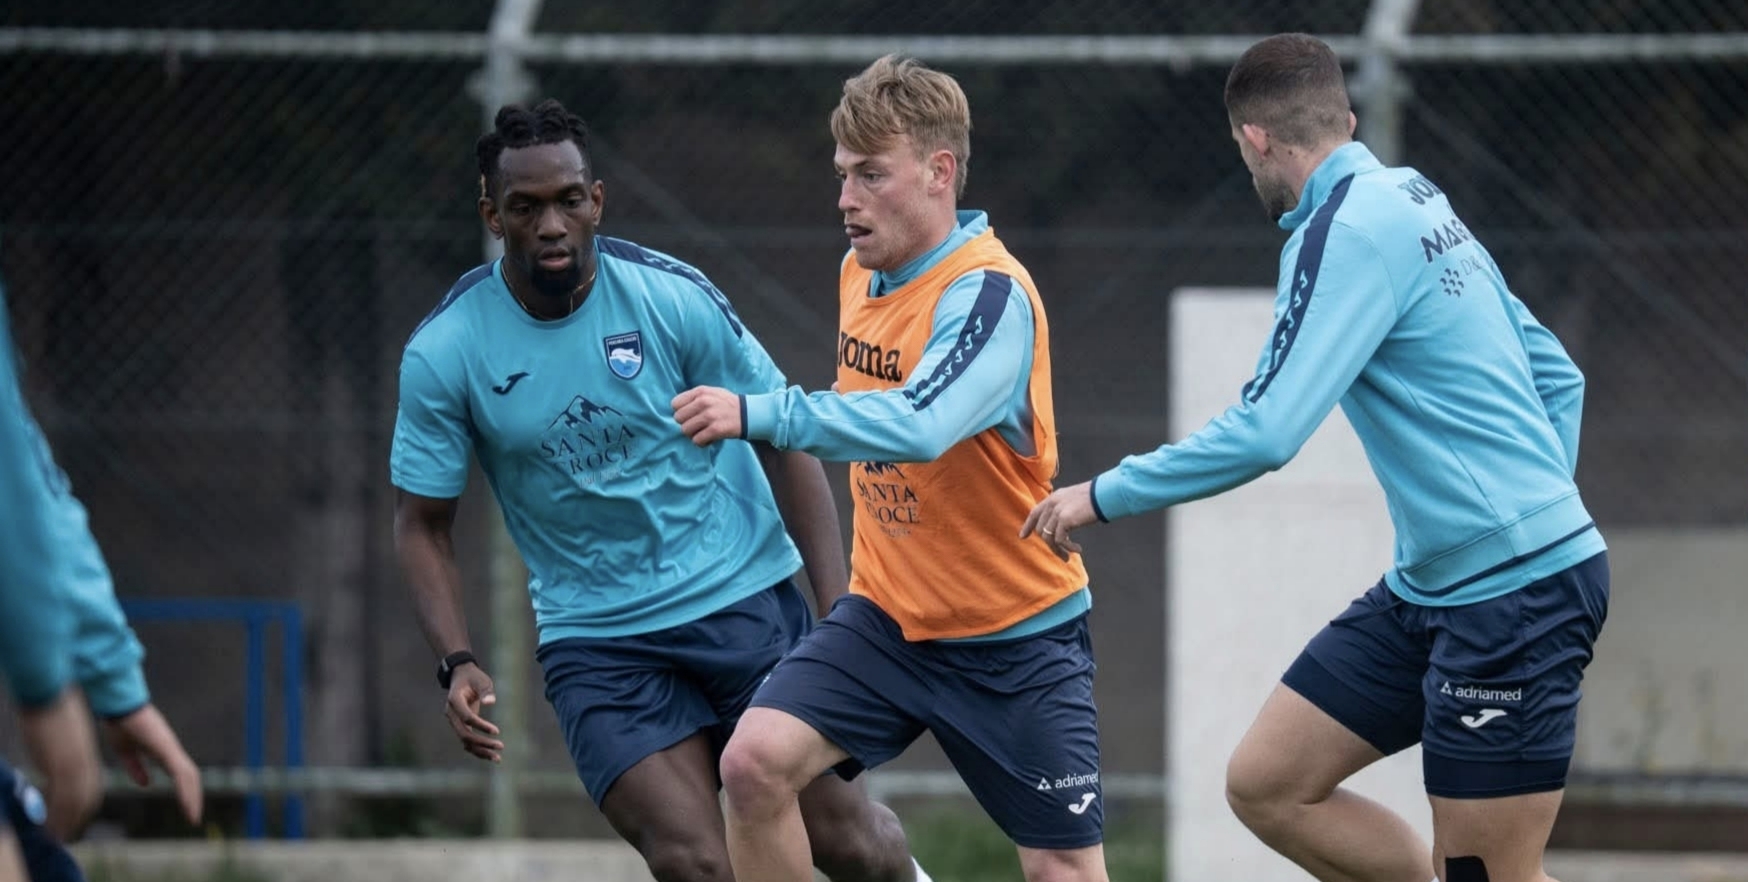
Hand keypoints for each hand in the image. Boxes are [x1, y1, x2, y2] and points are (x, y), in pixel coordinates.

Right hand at [18, 688, 102, 841]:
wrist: (49, 693)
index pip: (89, 787)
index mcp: (84, 755)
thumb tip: (50, 768)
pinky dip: (58, 816)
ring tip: (54, 836)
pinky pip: (63, 798)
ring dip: (65, 821)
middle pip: (86, 798)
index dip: (81, 805)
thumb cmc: (49, 709)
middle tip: (65, 833)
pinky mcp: (64, 765)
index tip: (73, 818)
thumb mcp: (59, 738)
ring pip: (75, 802)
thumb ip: (57, 756)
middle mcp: (84, 762)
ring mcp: (75, 765)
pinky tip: (49, 826)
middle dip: (75, 817)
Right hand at [103, 704, 202, 826]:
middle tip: (193, 817)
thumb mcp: (126, 752)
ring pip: (188, 776)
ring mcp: (170, 748)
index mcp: (163, 751)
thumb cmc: (120, 724)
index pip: (180, 774)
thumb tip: (145, 783)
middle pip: (189, 776)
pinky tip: (187, 803)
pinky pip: (180, 772)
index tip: (186, 807)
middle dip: (193, 797)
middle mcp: (171, 750)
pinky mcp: (166, 748)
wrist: (117, 706)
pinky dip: (185, 788)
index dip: (185, 790)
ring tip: (193, 817)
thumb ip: (135, 768)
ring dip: (192, 797)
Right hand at [445, 665, 503, 762]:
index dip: (481, 726)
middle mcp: (451, 713)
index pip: (467, 718)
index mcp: (454, 700)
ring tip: (498, 758)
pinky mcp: (460, 726)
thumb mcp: (481, 680)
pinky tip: (491, 755)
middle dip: (482, 742)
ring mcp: (454, 721)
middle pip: (464, 734)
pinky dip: (478, 749)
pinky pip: (467, 741)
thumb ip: (486, 690)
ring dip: (480, 751)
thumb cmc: (473, 677)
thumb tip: (491, 702)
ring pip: (464, 741)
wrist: (461, 676)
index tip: (497, 731)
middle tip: (501, 746)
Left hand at [671, 386, 742, 445]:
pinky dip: (702, 442)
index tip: (691, 415)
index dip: (682, 411)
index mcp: (700, 392)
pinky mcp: (716, 430)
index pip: (675, 404)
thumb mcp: (711, 393)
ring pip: (685, 430)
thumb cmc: (726, 404)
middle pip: (678, 418)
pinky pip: (697, 440)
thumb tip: (676, 408)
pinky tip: (709, 438)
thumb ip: (694, 397)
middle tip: (698, 425)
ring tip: (704, 431)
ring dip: (694, 434)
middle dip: (687, 423)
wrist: (748, 414)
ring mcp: (709, 416)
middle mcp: (703, 402)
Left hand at [1019, 481, 1097, 560]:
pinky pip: (1060, 540)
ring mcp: (1057, 511)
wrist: (1103, 494)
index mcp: (1053, 498)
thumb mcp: (1072, 499)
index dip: (1028, 525)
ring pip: (1048, 537)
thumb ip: (1062, 508)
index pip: (1034, 513)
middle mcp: (1052, 504)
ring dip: (1058, 550)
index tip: (1022, 536)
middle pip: (1040, 529)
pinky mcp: (1065, 520)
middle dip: (1049, 544)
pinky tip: (1078, 549)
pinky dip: (1068, 548)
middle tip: (1061, 554)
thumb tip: (1059, 525)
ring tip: (1068, 556)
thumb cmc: (1093, 498)